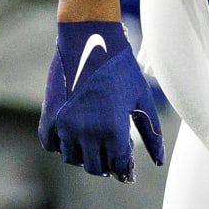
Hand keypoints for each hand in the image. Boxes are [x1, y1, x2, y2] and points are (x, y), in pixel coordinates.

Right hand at [39, 21, 164, 180]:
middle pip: (95, 167)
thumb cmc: (120, 66)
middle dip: (105, 164)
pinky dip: (60, 145)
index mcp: (113, 130)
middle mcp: (87, 133)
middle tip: (111, 154)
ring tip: (93, 142)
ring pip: (72, 158)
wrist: (90, 39)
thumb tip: (158, 160)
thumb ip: (152, 131)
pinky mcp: (50, 116)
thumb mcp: (141, 97)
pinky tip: (73, 135)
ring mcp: (66, 126)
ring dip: (83, 155)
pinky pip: (51, 145)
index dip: (124, 170)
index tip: (127, 169)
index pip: (118, 167)